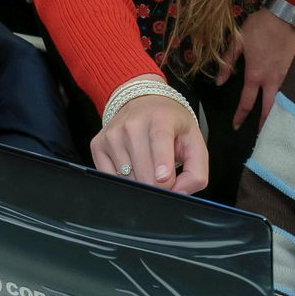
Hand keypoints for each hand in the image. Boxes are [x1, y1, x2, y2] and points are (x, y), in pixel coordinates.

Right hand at [90, 79, 208, 193]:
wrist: (143, 103)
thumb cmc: (170, 125)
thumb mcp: (194, 142)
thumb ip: (196, 171)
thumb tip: (180, 193)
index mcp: (161, 119)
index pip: (159, 140)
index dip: (161, 162)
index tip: (163, 178)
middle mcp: (133, 125)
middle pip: (145, 172)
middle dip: (159, 185)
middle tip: (164, 176)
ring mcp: (112, 135)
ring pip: (128, 178)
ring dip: (141, 182)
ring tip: (147, 165)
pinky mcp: (98, 145)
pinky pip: (110, 177)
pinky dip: (124, 180)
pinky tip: (132, 166)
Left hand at [217, 8, 294, 128]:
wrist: (285, 15)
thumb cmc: (259, 27)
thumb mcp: (238, 42)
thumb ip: (227, 63)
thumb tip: (218, 82)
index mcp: (255, 74)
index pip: (247, 102)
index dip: (240, 116)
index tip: (236, 126)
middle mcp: (272, 80)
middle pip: (269, 109)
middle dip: (264, 124)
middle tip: (261, 136)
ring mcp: (287, 76)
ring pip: (283, 101)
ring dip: (278, 113)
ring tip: (275, 125)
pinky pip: (292, 90)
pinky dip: (288, 100)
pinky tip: (288, 105)